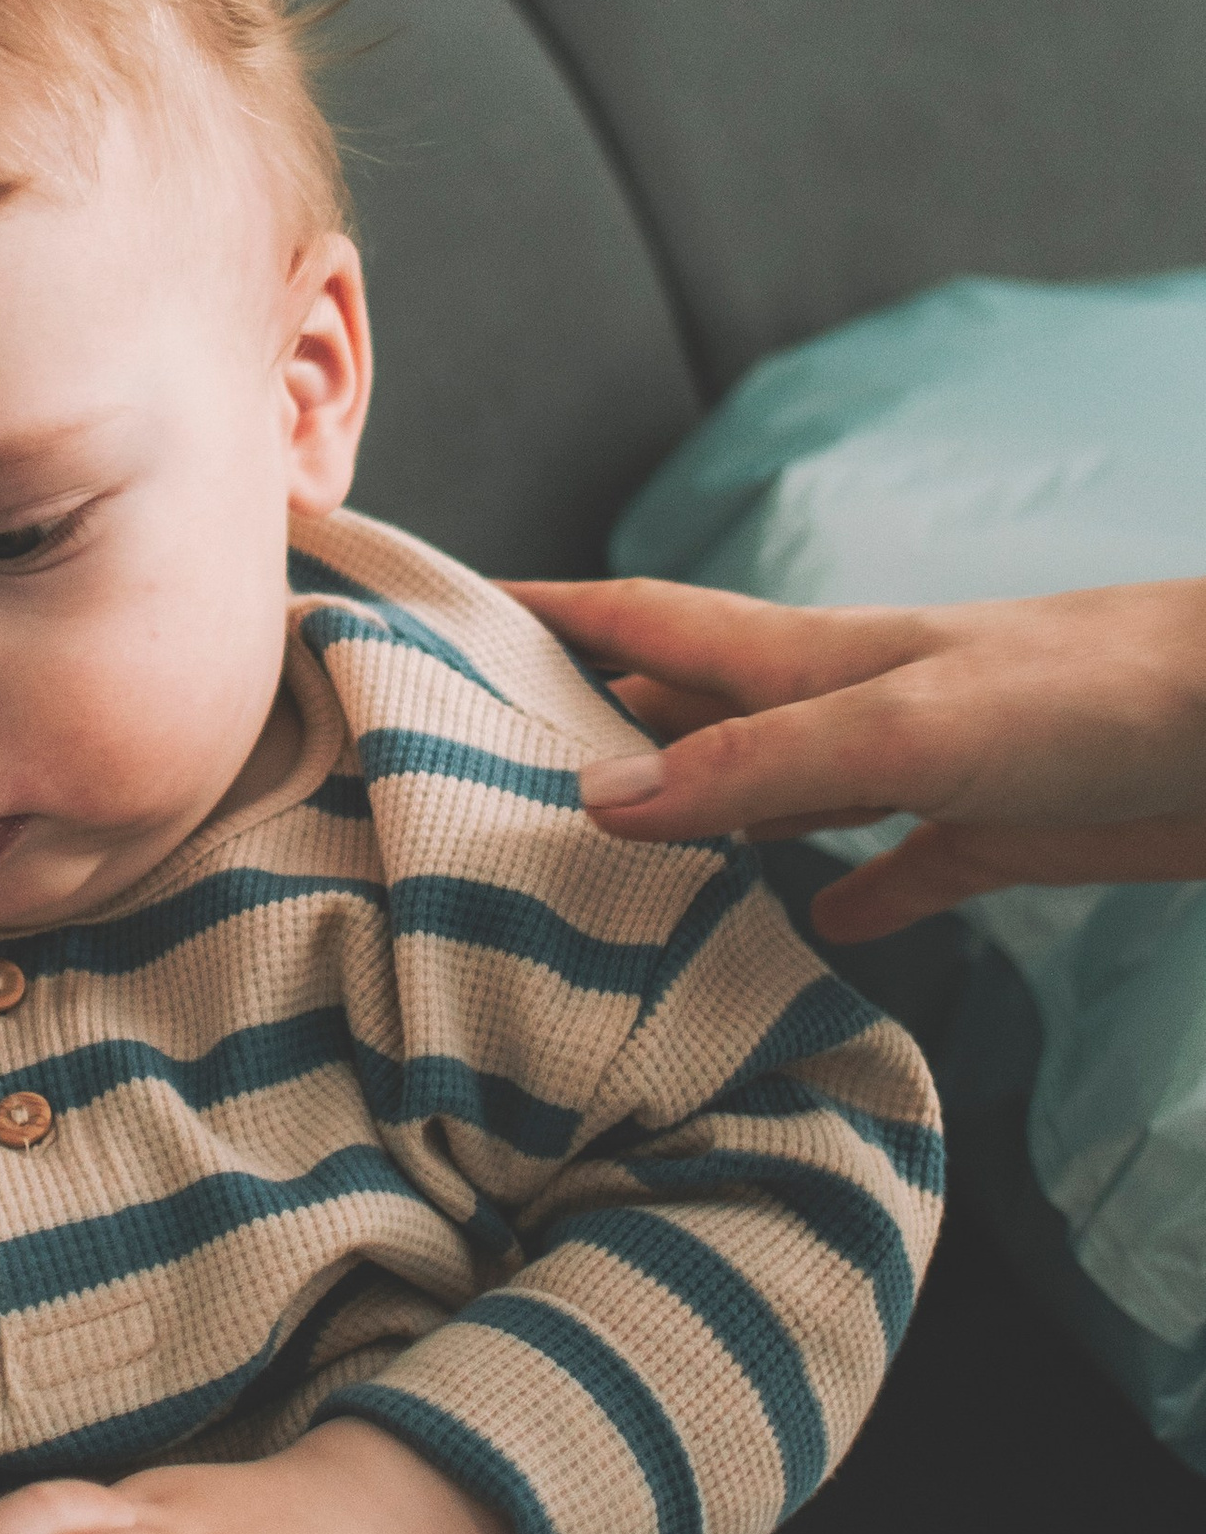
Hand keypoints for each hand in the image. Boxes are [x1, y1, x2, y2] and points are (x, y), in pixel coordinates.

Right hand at [510, 573, 1205, 937]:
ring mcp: (920, 769)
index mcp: (810, 661)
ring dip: (694, 814)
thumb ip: (758, 765)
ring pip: (774, 789)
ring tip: (604, 862)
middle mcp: (846, 706)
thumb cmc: (1091, 698)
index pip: (644, 622)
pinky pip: (893, 867)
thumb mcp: (906, 729)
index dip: (544, 608)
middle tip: (481, 763)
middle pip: (690, 709)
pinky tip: (813, 929)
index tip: (441, 604)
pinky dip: (841, 894)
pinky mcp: (994, 833)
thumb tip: (596, 797)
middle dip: (589, 720)